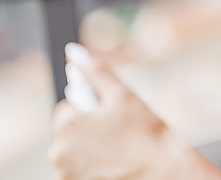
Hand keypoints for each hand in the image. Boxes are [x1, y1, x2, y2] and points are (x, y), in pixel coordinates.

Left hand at [48, 44, 189, 179]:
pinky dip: (92, 166)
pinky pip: (78, 169)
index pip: (69, 106)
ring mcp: (65, 172)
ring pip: (74, 150)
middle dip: (89, 128)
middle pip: (69, 129)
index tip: (111, 115)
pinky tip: (113, 164)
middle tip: (117, 131)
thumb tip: (73, 53)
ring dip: (90, 147)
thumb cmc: (145, 133)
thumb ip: (95, 71)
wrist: (162, 171)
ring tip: (118, 149)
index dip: (92, 108)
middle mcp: (59, 150)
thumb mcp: (123, 94)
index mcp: (67, 123)